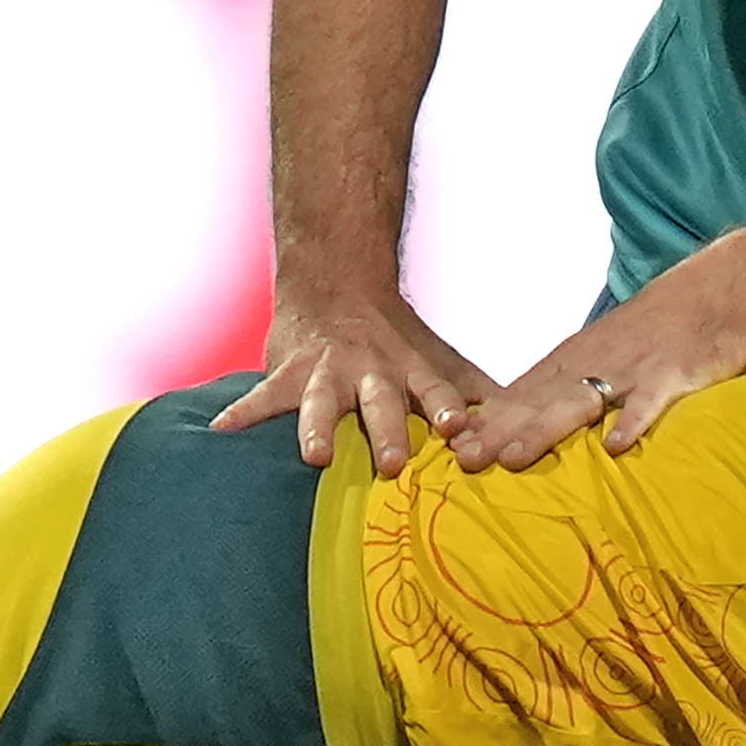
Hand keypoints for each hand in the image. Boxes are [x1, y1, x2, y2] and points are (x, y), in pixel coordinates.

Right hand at [212, 290, 499, 475]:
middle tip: (392, 465)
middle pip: (380, 403)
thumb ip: (474, 391)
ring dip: (317, 428)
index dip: (445, 409)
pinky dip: (241, 413)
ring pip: (320, 402)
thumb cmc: (396, 335)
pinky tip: (220, 431)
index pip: (435, 391)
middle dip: (386, 432)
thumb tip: (525, 427)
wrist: (337, 280)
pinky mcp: (286, 372)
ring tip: (315, 456)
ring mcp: (326, 371)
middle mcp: (370, 371)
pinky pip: (261, 395)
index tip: (457, 430)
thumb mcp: (438, 357)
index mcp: (410, 370)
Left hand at [451, 234, 745, 470]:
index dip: (488, 417)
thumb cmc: (670, 321)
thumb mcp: (614, 347)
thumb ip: (578, 381)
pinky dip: (633, 422)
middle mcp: (599, 359)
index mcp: (581, 355)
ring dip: (546, 428)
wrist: (730, 280)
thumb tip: (535, 419)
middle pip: (540, 398)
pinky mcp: (678, 373)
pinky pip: (652, 401)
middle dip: (500, 429)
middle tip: (464, 460)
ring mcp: (636, 366)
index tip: (451, 446)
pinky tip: (613, 448)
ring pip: (582, 399)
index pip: (524, 388)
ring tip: (513, 457)